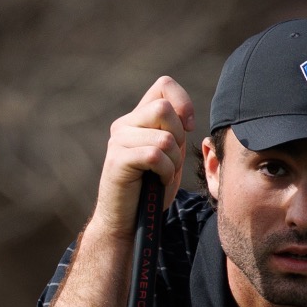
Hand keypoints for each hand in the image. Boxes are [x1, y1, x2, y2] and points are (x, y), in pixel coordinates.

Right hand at [90, 75, 194, 239]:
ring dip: (174, 161)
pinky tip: (158, 182)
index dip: (183, 103)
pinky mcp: (117, 160)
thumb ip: (176, 132)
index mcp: (138, 118)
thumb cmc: (151, 190)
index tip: (188, 128)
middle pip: (164, 109)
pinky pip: (155, 155)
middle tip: (172, 160)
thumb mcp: (170, 155)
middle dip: (180, 138)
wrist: (128, 220)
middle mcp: (125, 124)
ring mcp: (118, 141)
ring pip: (164, 137)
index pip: (164, 85)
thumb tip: (185, 115)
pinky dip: (165, 172)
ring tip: (163, 174)